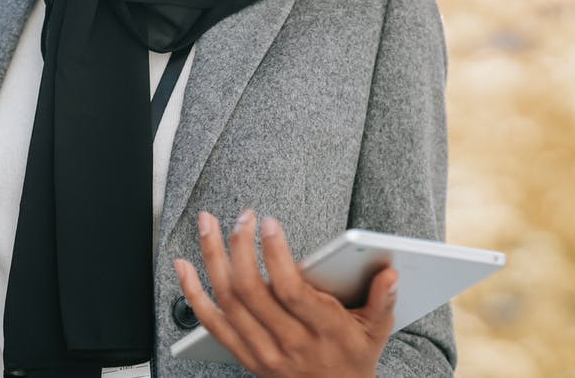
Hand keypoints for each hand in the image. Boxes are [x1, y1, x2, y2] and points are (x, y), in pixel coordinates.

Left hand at [173, 210, 397, 377]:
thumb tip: (391, 274)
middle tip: (241, 216)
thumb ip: (384, 301)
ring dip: (213, 258)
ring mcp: (263, 352)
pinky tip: (183, 266)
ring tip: (207, 224)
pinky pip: (211, 324)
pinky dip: (192, 293)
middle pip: (251, 292)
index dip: (276, 255)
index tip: (269, 223)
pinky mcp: (245, 357)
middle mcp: (289, 344)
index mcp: (323, 331)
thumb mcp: (377, 331)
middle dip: (240, 247)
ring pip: (227, 302)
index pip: (291, 291)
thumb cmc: (355, 357)